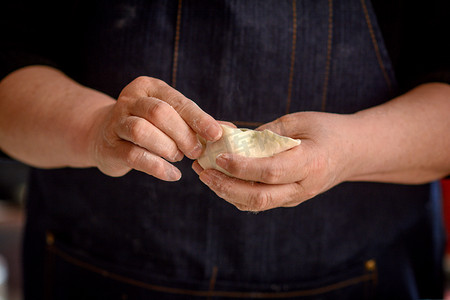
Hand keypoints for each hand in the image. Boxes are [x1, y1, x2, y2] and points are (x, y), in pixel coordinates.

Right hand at [89, 77, 221, 179]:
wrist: (103, 135)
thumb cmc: (148, 125)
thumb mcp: (170, 117)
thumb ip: (196, 122)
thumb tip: (229, 130)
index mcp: (149, 87)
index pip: (177, 101)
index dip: (198, 118)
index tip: (216, 134)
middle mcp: (130, 100)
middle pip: (159, 113)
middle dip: (183, 135)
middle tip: (195, 152)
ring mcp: (116, 122)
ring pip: (143, 131)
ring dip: (167, 148)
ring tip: (178, 157)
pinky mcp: (110, 147)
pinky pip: (135, 157)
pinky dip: (158, 168)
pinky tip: (173, 175)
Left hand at [192, 112, 353, 210]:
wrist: (353, 152)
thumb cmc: (327, 130)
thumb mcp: (301, 121)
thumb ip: (269, 132)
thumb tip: (233, 139)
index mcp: (311, 163)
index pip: (271, 171)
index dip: (243, 167)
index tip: (220, 156)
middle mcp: (304, 187)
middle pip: (260, 197)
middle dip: (226, 186)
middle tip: (203, 172)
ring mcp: (296, 197)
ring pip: (256, 204)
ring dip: (226, 192)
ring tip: (205, 174)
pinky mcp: (289, 199)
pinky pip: (259, 202)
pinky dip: (237, 194)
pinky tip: (221, 179)